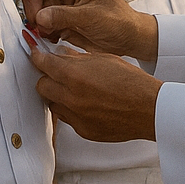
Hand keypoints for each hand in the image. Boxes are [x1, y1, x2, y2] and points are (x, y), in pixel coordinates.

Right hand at [20, 0, 158, 60]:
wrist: (130, 39)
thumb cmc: (120, 21)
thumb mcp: (91, 17)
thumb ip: (64, 15)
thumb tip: (39, 16)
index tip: (32, 12)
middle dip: (36, 12)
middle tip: (40, 27)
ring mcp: (66, 5)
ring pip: (39, 10)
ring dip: (40, 24)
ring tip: (51, 34)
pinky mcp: (64, 20)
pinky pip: (45, 23)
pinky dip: (45, 32)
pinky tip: (56, 37)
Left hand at [29, 45, 160, 142]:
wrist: (148, 108)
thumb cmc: (132, 81)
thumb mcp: (105, 59)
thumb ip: (78, 57)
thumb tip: (61, 53)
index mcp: (75, 76)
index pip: (44, 64)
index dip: (38, 57)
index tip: (37, 54)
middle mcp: (71, 97)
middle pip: (41, 86)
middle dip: (47, 77)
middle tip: (57, 72)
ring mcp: (75, 116)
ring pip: (52, 104)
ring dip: (57, 95)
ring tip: (74, 89)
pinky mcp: (82, 130)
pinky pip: (67, 118)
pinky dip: (72, 109)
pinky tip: (87, 103)